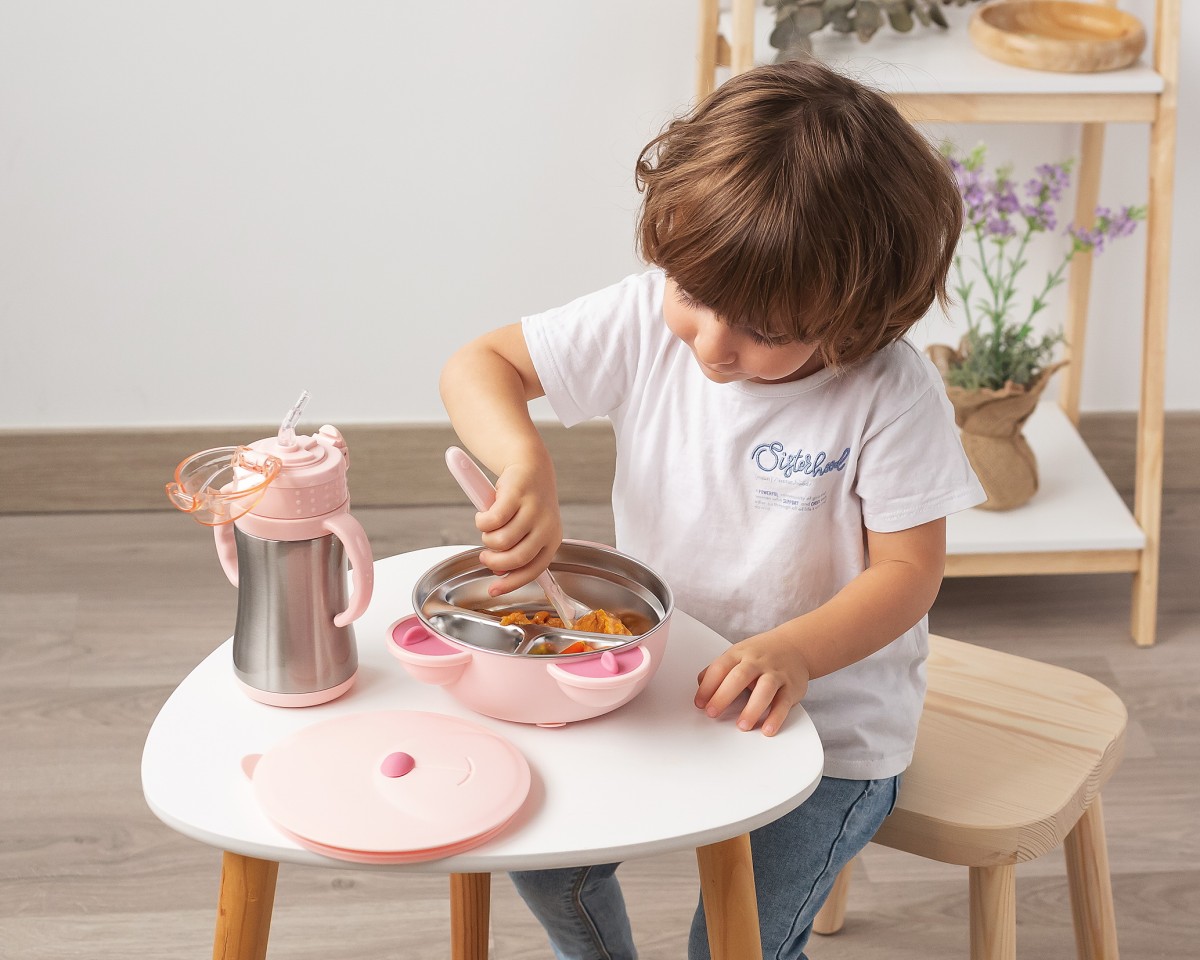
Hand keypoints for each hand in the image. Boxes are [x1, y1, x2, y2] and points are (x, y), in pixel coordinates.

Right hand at [476, 461, 562, 595]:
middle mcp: (546, 526)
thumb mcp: (529, 530)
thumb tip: (500, 572)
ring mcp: (532, 510)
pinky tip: (483, 515)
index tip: (492, 591)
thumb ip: (517, 551)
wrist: (530, 465)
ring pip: (501, 541)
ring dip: (487, 538)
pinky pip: (492, 520)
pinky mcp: (516, 494)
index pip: (533, 570)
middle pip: (516, 558)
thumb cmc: (527, 503)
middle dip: (495, 561)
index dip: (511, 584)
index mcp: (551, 539)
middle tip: (485, 556)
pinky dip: (482, 521)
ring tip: (487, 529)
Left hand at [694, 632, 811, 736]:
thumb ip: (719, 669)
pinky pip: (784, 702)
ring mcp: (775, 673)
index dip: (708, 686)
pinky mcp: (791, 687)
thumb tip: (700, 685)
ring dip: (752, 709)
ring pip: (764, 689)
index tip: (700, 704)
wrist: (795, 645)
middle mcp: (757, 662)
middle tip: (712, 713)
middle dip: (723, 696)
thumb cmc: (760, 654)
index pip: (720, 668)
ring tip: (742, 725)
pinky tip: (767, 729)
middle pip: (739, 677)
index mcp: (739, 653)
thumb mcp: (737, 654)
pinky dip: (776, 717)